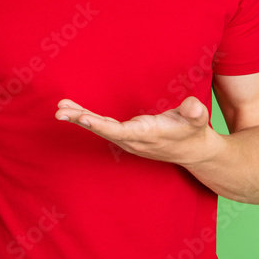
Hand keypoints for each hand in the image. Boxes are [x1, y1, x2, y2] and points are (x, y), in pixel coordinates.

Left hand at [54, 96, 219, 165]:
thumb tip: (193, 107)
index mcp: (148, 135)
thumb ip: (195, 112)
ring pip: (99, 129)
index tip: (84, 118)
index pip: (120, 131)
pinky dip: (87, 118)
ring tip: (60, 109)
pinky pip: (102, 127)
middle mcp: (133, 140)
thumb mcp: (198, 119)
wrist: (194, 151)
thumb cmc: (194, 130)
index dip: (101, 126)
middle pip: (103, 130)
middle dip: (81, 120)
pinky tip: (73, 110)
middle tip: (60, 112)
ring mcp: (128, 139)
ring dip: (79, 118)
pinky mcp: (126, 136)